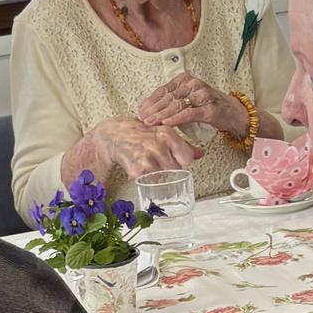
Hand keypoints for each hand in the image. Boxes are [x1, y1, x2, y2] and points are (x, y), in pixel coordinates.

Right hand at [74, 115, 199, 179]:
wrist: (112, 135)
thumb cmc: (139, 133)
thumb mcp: (162, 133)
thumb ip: (183, 144)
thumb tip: (201, 153)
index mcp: (167, 134)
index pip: (187, 159)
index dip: (182, 161)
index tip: (175, 158)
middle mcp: (158, 145)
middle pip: (176, 169)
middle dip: (169, 167)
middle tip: (158, 159)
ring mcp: (147, 158)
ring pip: (163, 175)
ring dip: (157, 172)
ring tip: (148, 161)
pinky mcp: (137, 170)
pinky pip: (149, 180)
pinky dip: (145, 176)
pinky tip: (139, 165)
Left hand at [136, 73, 249, 140]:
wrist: (233, 113)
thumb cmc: (208, 106)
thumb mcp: (188, 100)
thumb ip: (173, 101)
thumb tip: (150, 110)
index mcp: (186, 80)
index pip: (164, 89)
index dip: (150, 101)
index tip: (140, 110)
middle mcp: (194, 84)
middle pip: (168, 98)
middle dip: (153, 110)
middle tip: (142, 119)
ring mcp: (202, 95)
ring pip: (177, 105)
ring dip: (161, 115)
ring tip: (150, 123)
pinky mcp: (209, 109)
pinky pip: (189, 114)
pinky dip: (176, 119)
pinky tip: (167, 124)